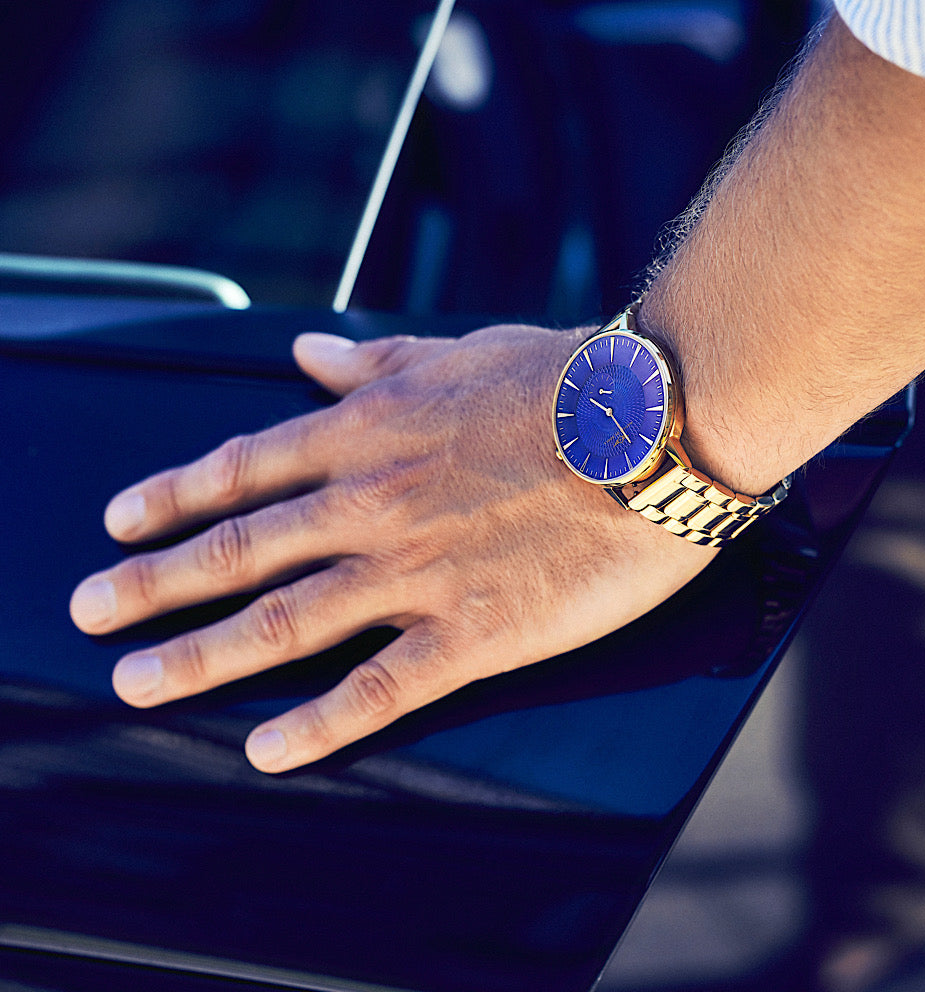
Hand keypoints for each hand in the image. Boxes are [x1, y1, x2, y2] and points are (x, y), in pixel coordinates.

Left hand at [70, 324, 713, 771]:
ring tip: (137, 681)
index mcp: (372, 433)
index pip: (245, 468)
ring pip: (285, 621)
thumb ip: (374, 361)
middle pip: (240, 550)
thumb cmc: (566, 382)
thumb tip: (308, 353)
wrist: (656, 423)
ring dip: (199, 654)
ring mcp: (419, 571)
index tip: (120, 519)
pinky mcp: (476, 630)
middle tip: (90, 610)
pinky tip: (268, 749)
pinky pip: (380, 686)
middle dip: (154, 582)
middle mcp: (375, 503)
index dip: (173, 495)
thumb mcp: (456, 353)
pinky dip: (319, 723)